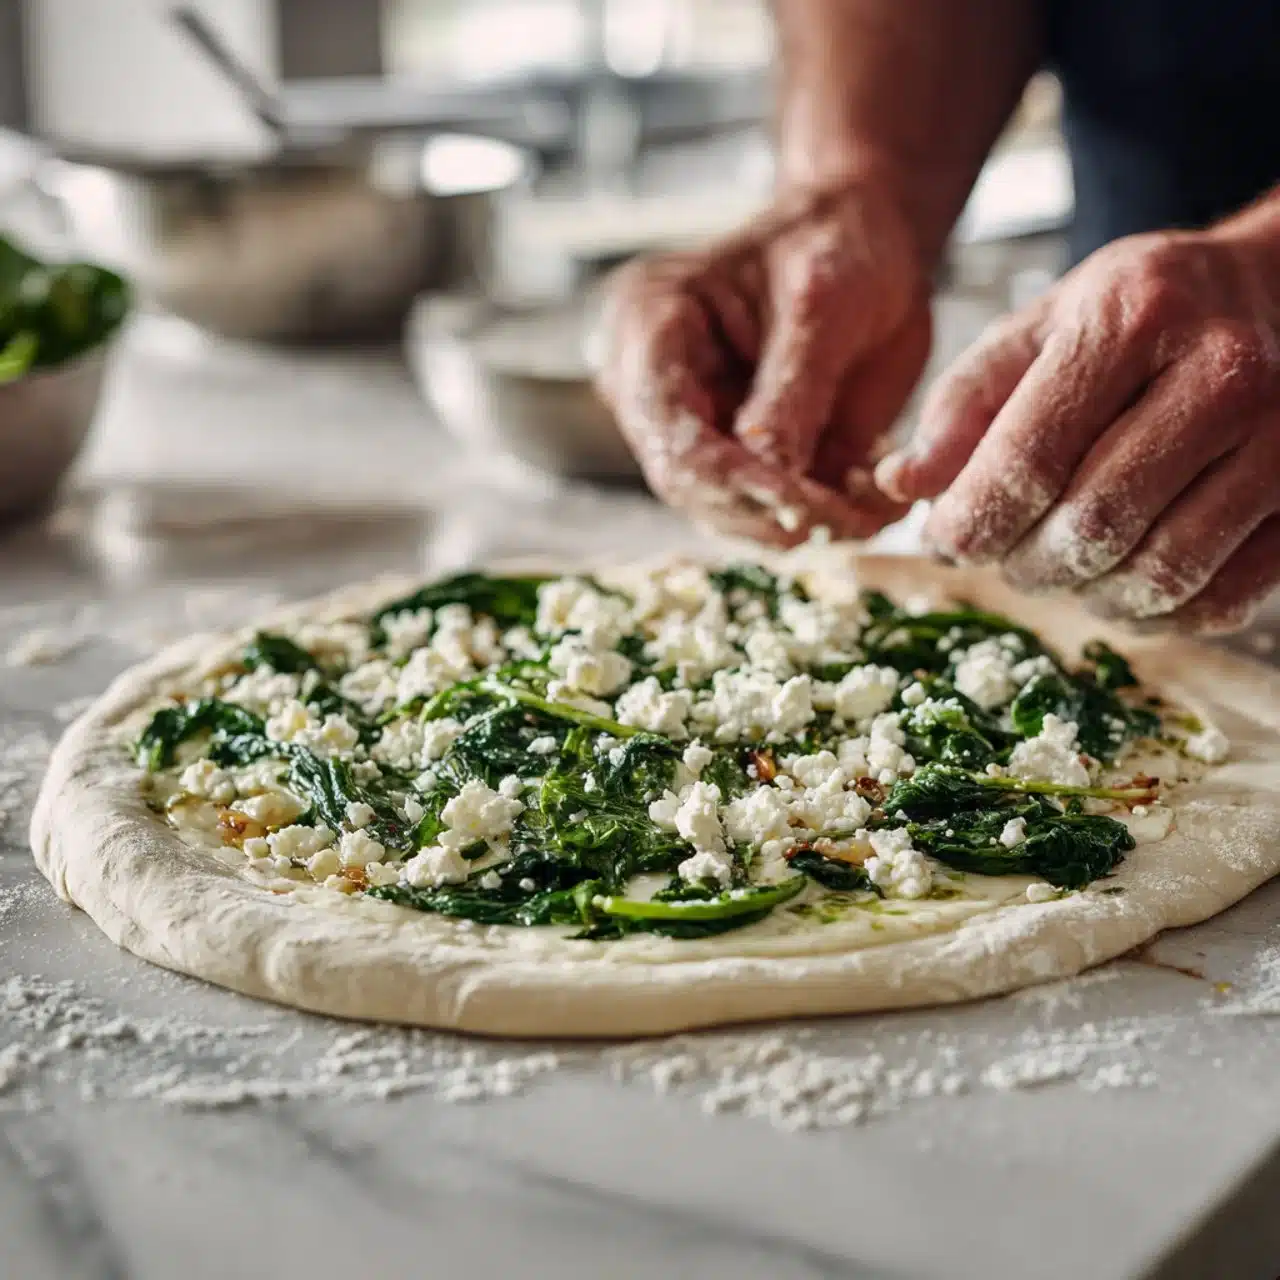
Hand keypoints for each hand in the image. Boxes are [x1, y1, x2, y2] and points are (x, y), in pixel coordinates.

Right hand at [596, 179, 931, 545]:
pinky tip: (866, 507)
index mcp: (651, 326)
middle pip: (688, 483)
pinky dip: (815, 520)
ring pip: (724, 511)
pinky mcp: (732, 458)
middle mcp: (653, 387)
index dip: (732, 479)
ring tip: (870, 513)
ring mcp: (691, 428)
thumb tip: (774, 472)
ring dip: (797, 526)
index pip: (671, 428)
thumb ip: (794, 388)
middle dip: (769, 513)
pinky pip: (763, 510)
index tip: (803, 506)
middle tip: (851, 522)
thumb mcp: (823, 302)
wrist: (866, 241)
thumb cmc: (837, 245)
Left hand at [877, 222, 1279, 632]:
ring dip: (1085, 595)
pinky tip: (1121, 583)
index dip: (972, 521)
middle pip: (1093, 525)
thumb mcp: (1038, 328)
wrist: (1270, 292)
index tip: (947, 539)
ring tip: (1059, 567)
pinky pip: (1220, 599)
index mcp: (1133, 318)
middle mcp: (1223, 373)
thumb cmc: (1137, 318)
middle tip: (1004, 556)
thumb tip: (903, 485)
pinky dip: (1154, 614)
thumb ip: (962, 405)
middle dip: (1024, 563)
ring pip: (1157, 574)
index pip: (1029, 459)